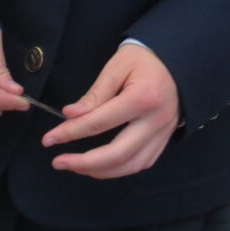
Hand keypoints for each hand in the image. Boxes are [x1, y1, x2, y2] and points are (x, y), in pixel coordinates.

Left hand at [42, 44, 179, 178]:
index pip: (99, 123)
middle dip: (83, 163)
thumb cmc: (145, 59)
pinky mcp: (164, 139)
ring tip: (74, 166)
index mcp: (143, 98)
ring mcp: (163, 133)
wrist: (181, 60)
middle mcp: (156, 120)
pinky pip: (140, 163)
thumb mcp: (118, 66)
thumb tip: (69, 114)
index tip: (48, 140)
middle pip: (116, 154)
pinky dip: (117, 170)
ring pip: (129, 165)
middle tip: (57, 162)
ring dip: (98, 171)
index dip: (70, 133)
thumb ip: (95, 93)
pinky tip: (98, 166)